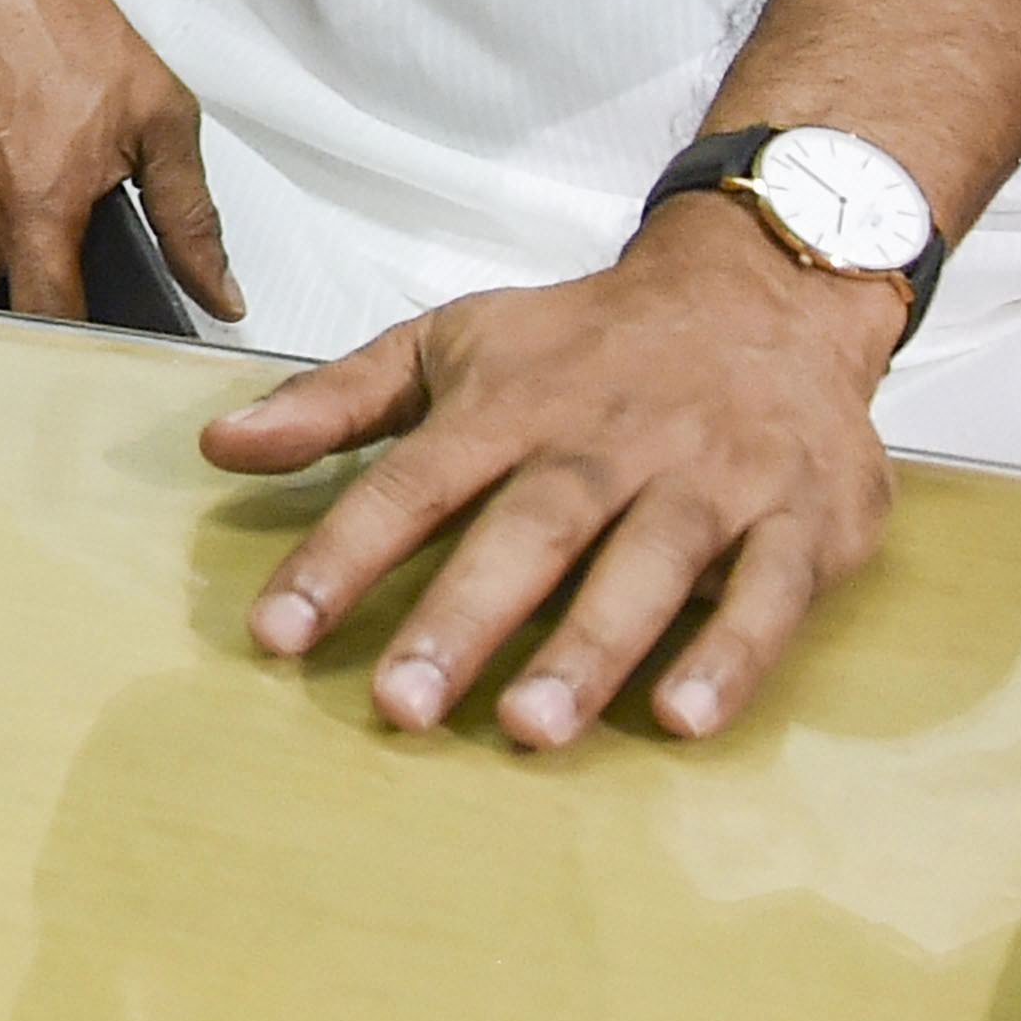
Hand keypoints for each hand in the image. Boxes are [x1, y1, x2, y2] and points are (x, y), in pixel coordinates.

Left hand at [198, 191, 902, 746]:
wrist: (764, 292)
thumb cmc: (587, 342)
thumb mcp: (453, 344)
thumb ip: (336, 401)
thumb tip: (219, 444)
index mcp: (510, 404)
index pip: (412, 481)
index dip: (342, 556)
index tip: (276, 634)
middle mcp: (603, 443)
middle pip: (527, 532)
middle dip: (462, 618)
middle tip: (399, 707)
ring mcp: (708, 480)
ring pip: (644, 567)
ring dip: (588, 650)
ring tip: (527, 728)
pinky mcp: (801, 519)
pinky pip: (768, 593)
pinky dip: (731, 654)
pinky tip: (685, 718)